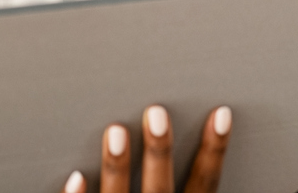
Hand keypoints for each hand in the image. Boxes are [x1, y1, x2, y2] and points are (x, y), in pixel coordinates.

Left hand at [62, 105, 231, 192]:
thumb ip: (184, 186)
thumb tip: (194, 138)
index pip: (204, 185)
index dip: (213, 151)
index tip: (221, 114)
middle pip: (160, 186)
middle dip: (159, 150)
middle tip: (156, 112)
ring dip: (118, 165)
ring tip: (115, 131)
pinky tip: (75, 176)